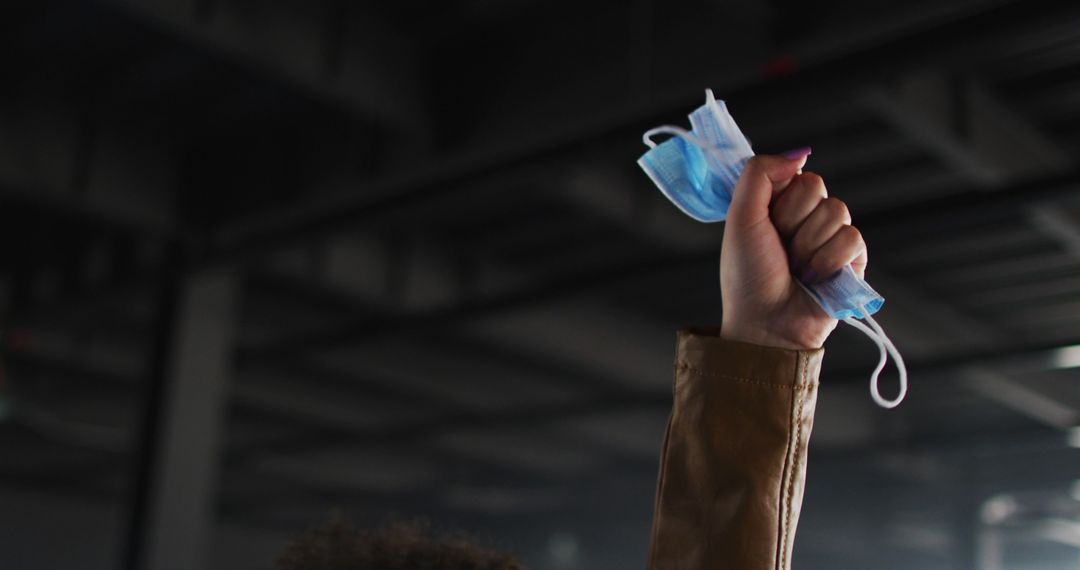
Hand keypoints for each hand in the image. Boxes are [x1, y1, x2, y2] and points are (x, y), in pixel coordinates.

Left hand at [720, 152, 866, 349]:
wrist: (766, 323)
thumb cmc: (748, 276)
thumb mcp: (741, 218)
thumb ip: (759, 174)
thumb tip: (797, 154)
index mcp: (779, 205)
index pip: (796, 173)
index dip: (780, 197)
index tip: (765, 223)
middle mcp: (806, 218)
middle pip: (817, 188)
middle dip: (792, 221)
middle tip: (780, 249)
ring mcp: (831, 238)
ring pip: (837, 211)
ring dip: (809, 245)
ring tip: (796, 269)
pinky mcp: (853, 260)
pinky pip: (853, 238)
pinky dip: (829, 260)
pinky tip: (816, 279)